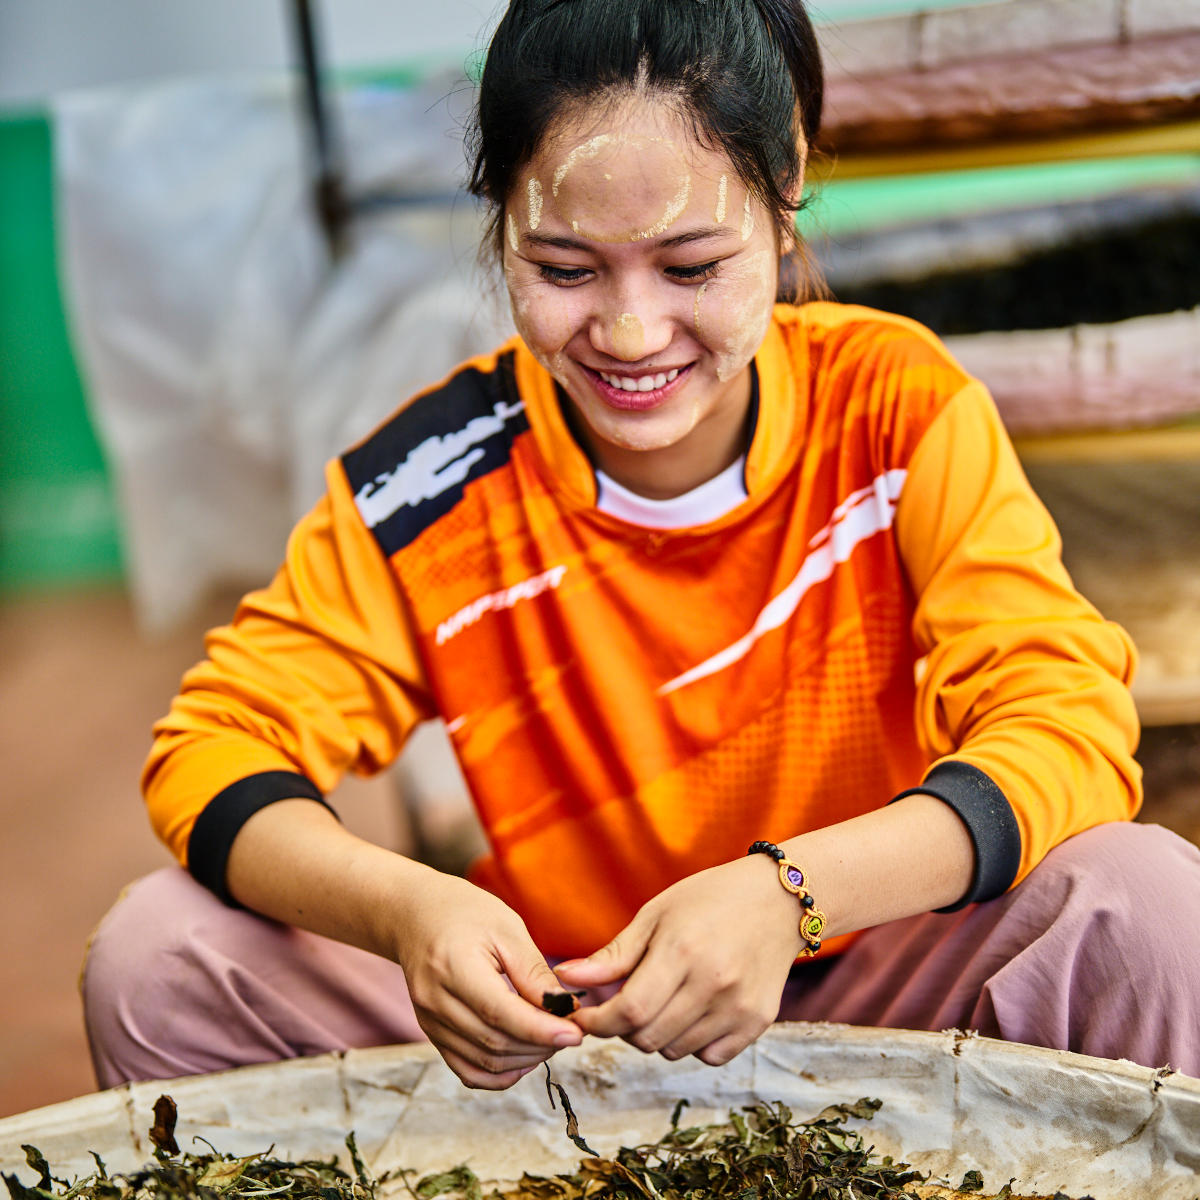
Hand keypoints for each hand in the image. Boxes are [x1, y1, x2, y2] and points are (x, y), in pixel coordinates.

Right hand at [391, 870, 582, 1088]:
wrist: (416, 915)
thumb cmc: (465, 912)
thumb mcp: (506, 928)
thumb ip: (533, 972)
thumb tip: (565, 1009)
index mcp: (453, 967)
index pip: (500, 1013)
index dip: (541, 1030)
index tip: (575, 1033)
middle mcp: (435, 1001)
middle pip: (494, 1043)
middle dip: (539, 1045)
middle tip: (570, 1032)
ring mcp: (430, 1021)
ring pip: (484, 1061)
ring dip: (525, 1060)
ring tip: (552, 1041)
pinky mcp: (432, 1032)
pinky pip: (466, 1069)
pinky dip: (498, 1074)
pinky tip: (524, 1060)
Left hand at [554, 855, 803, 1065]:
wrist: (777, 900)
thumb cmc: (709, 899)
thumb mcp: (656, 914)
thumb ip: (614, 955)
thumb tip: (566, 979)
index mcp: (682, 951)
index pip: (630, 1011)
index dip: (598, 1022)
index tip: (583, 1016)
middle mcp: (714, 984)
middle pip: (648, 1037)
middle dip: (622, 1027)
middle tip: (623, 1002)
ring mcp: (739, 1007)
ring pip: (675, 1050)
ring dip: (656, 1034)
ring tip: (662, 998)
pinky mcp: (758, 1022)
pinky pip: (708, 1055)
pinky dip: (691, 1041)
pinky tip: (693, 1009)